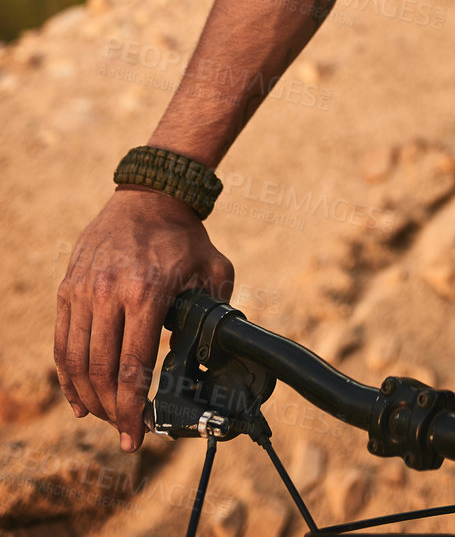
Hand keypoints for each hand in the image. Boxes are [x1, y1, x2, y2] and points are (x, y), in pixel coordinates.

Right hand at [54, 189, 233, 452]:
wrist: (150, 195)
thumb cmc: (185, 238)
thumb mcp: (213, 270)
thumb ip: (215, 313)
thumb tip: (210, 358)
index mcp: (147, 292)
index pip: (133, 366)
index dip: (134, 409)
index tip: (138, 436)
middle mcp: (109, 294)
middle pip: (101, 371)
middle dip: (113, 411)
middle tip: (126, 431)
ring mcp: (83, 291)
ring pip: (75, 362)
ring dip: (89, 399)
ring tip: (106, 417)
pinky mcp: (68, 288)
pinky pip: (61, 342)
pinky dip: (67, 376)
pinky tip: (79, 398)